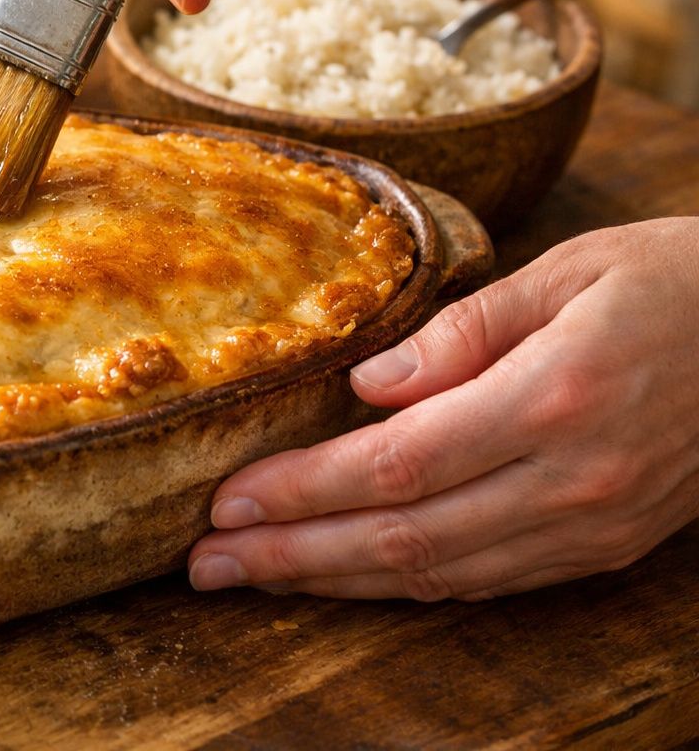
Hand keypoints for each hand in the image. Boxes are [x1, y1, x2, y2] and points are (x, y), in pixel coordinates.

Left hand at [187, 218, 698, 600]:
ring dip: (335, 583)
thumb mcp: (566, 272)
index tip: (226, 502)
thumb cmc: (671, 281)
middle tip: (205, 564)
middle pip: (403, 538)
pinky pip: (486, 580)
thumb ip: (460, 332)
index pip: (395, 466)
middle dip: (292, 556)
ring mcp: (591, 524)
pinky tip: (344, 578)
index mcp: (551, 399)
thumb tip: (365, 384)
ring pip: (438, 574)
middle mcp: (570, 480)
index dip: (302, 492)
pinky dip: (404, 585)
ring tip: (253, 578)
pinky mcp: (604, 545)